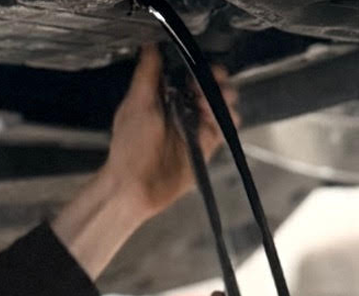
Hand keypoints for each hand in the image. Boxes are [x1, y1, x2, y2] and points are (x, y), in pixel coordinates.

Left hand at [103, 45, 239, 218]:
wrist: (136, 185)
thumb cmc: (130, 147)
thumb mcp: (137, 103)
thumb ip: (147, 74)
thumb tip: (150, 46)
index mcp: (162, 96)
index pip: (187, 72)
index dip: (197, 66)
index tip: (202, 65)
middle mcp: (180, 108)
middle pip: (208, 86)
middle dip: (214, 80)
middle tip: (213, 81)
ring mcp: (195, 126)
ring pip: (220, 104)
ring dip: (223, 98)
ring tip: (213, 102)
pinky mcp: (206, 144)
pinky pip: (225, 127)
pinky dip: (228, 119)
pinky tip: (219, 117)